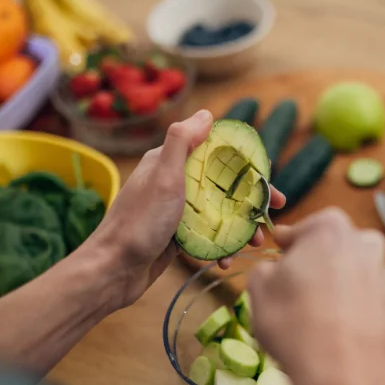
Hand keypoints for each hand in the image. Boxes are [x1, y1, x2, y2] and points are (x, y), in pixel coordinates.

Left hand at [89, 110, 284, 309]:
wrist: (113, 270)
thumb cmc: (138, 222)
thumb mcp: (163, 176)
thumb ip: (182, 142)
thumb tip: (207, 114)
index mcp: (171, 162)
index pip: (218, 156)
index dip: (247, 167)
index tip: (269, 182)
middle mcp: (175, 183)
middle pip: (224, 186)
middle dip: (250, 202)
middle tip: (271, 218)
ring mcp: (176, 211)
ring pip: (219, 214)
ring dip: (240, 228)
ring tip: (254, 244)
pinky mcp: (176, 237)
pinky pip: (208, 236)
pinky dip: (221, 246)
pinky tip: (226, 260)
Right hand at [247, 208, 384, 384]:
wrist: (347, 377)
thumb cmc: (296, 325)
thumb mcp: (259, 290)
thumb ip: (266, 269)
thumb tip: (275, 272)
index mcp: (331, 228)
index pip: (303, 229)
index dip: (287, 247)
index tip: (278, 261)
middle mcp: (366, 244)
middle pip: (334, 249)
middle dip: (317, 266)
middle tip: (295, 294)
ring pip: (356, 276)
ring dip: (339, 289)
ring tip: (317, 320)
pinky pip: (371, 304)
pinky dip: (358, 313)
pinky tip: (340, 335)